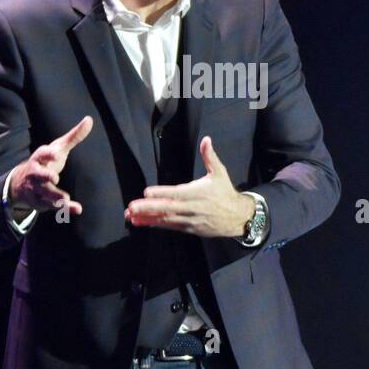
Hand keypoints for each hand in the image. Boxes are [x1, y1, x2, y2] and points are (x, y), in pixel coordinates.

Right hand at [9, 116, 91, 214]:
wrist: (21, 182)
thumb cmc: (46, 161)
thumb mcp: (58, 148)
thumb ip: (74, 136)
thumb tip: (89, 120)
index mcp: (39, 158)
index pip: (41, 154)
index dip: (48, 154)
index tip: (56, 154)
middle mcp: (35, 174)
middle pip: (38, 175)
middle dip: (45, 176)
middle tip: (55, 177)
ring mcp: (36, 189)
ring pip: (44, 194)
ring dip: (54, 197)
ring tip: (66, 199)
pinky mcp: (40, 202)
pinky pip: (51, 207)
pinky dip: (63, 209)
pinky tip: (76, 209)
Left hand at [125, 136, 255, 237]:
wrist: (237, 217)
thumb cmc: (225, 192)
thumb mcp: (219, 173)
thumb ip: (209, 156)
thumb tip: (206, 139)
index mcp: (197, 193)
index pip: (176, 193)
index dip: (161, 193)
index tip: (146, 192)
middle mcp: (192, 208)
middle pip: (167, 208)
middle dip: (148, 208)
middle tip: (131, 207)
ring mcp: (190, 220)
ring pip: (166, 220)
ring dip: (147, 218)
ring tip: (130, 216)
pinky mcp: (189, 229)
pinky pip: (170, 227)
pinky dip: (156, 224)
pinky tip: (143, 222)